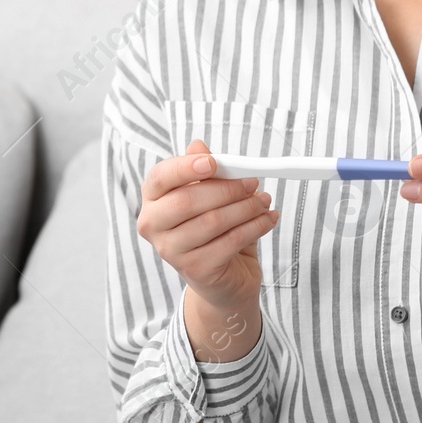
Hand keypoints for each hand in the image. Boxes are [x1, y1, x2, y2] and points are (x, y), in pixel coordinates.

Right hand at [137, 139, 279, 312]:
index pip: (160, 177)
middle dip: (226, 188)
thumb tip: (198, 146)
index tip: (213, 162)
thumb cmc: (212, 228)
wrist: (221, 276)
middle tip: (252, 181)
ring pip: (213, 221)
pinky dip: (255, 227)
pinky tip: (268, 218)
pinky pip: (230, 242)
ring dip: (246, 207)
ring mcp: (171, 251)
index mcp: (153, 199)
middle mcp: (153, 225)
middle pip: (187, 200)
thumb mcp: (208, 194)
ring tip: (264, 200)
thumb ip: (202, 170)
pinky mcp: (195, 269)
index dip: (185, 167)